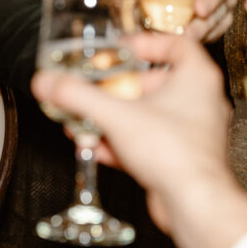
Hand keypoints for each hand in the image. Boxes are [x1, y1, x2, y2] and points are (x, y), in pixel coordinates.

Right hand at [31, 33, 230, 232]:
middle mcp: (200, 103)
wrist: (194, 204)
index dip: (146, 43)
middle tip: (96, 87)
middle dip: (118, 87)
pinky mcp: (181, 158)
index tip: (121, 50)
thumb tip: (46, 82)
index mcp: (197, 79)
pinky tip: (95, 147)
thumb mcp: (114, 115)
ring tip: (86, 120)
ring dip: (114, 117)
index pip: (177, 44)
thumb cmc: (174, 153)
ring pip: (147, 115)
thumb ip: (76, 96)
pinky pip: (147, 142)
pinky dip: (121, 141)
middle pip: (154, 82)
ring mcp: (192, 132)